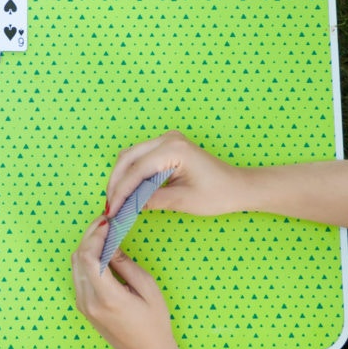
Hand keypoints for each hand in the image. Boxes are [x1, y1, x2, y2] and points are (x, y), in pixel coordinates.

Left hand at [71, 217, 184, 348]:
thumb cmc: (155, 323)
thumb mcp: (147, 289)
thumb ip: (126, 264)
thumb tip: (111, 242)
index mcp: (107, 297)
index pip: (89, 258)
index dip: (95, 236)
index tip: (107, 222)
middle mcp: (89, 301)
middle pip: (78, 258)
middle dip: (89, 236)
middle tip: (104, 221)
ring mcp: (84, 305)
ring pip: (75, 266)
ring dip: (86, 246)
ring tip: (103, 232)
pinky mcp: (84, 307)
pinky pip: (79, 276)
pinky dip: (85, 259)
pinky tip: (100, 251)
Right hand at [105, 131, 243, 218]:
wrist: (237, 187)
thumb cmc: (218, 194)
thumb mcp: (184, 201)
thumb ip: (153, 200)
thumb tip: (127, 206)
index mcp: (174, 149)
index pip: (138, 169)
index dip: (122, 190)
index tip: (112, 209)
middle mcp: (167, 139)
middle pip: (128, 157)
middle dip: (116, 182)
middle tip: (109, 205)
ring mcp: (166, 140)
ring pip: (131, 156)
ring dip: (121, 177)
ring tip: (115, 200)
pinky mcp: (166, 147)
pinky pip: (140, 157)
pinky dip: (130, 173)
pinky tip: (127, 191)